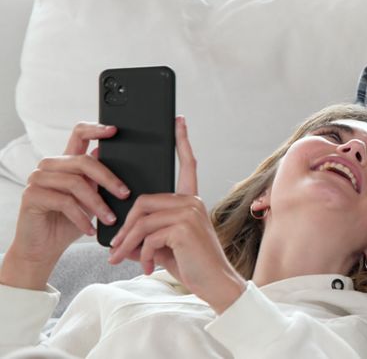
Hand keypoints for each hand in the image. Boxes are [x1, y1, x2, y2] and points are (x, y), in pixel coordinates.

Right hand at [0, 123, 128, 289]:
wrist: (43, 248)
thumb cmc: (70, 222)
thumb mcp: (92, 199)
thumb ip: (100, 180)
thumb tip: (121, 160)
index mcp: (66, 161)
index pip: (79, 134)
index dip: (96, 129)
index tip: (115, 130)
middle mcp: (50, 166)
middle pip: (83, 161)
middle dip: (109, 179)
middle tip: (125, 195)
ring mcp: (38, 179)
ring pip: (75, 183)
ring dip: (97, 204)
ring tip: (110, 220)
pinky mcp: (31, 196)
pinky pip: (64, 202)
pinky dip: (81, 218)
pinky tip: (90, 230)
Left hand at [108, 116, 245, 313]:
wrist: (214, 283)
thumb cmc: (191, 263)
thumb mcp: (165, 244)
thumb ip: (147, 231)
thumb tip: (119, 236)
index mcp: (191, 200)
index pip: (187, 164)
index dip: (181, 141)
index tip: (178, 120)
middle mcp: (192, 200)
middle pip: (142, 200)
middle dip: (124, 228)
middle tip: (114, 250)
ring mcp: (189, 211)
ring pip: (141, 219)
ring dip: (127, 243)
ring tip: (121, 260)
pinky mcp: (184, 227)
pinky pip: (148, 235)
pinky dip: (140, 254)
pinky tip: (146, 266)